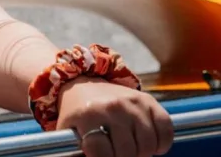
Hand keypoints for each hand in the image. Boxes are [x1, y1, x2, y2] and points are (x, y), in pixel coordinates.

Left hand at [56, 77, 173, 156]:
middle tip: (118, 154)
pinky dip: (161, 143)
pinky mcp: (148, 100)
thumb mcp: (69, 130)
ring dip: (142, 153)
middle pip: (127, 151)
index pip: (101, 151)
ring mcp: (132, 103)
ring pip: (148, 144)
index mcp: (87, 115)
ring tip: (130, 150)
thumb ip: (77, 150)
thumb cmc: (77, 114)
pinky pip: (166, 130)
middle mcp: (112, 107)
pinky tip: (150, 145)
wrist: (84, 85)